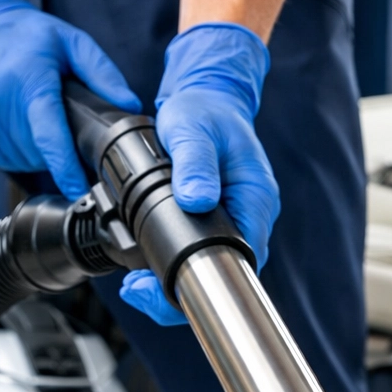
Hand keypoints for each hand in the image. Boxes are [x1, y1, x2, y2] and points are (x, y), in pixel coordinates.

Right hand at [0, 0, 140, 198]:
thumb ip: (102, 74)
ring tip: (37, 119)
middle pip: (41, 154)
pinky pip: (4, 159)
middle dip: (60, 149)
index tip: (82, 193)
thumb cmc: (28, 36)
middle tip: (61, 122)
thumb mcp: (73, 42)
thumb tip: (130, 106)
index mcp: (28, 81)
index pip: (49, 137)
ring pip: (24, 161)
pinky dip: (19, 151)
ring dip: (38, 152)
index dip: (67, 170)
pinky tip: (20, 125)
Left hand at [118, 23, 278, 325]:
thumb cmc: (206, 112)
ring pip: (211, 269)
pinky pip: (200, 254)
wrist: (208, 99)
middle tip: (139, 291)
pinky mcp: (217, 224)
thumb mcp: (193, 128)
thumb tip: (196, 199)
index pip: (241, 258)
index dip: (205, 280)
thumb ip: (194, 162)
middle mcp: (250, 218)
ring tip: (136, 285)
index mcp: (255, 201)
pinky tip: (145, 268)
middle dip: (181, 292)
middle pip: (226, 274)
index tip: (164, 287)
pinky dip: (173, 265)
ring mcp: (235, 224)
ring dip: (174, 282)